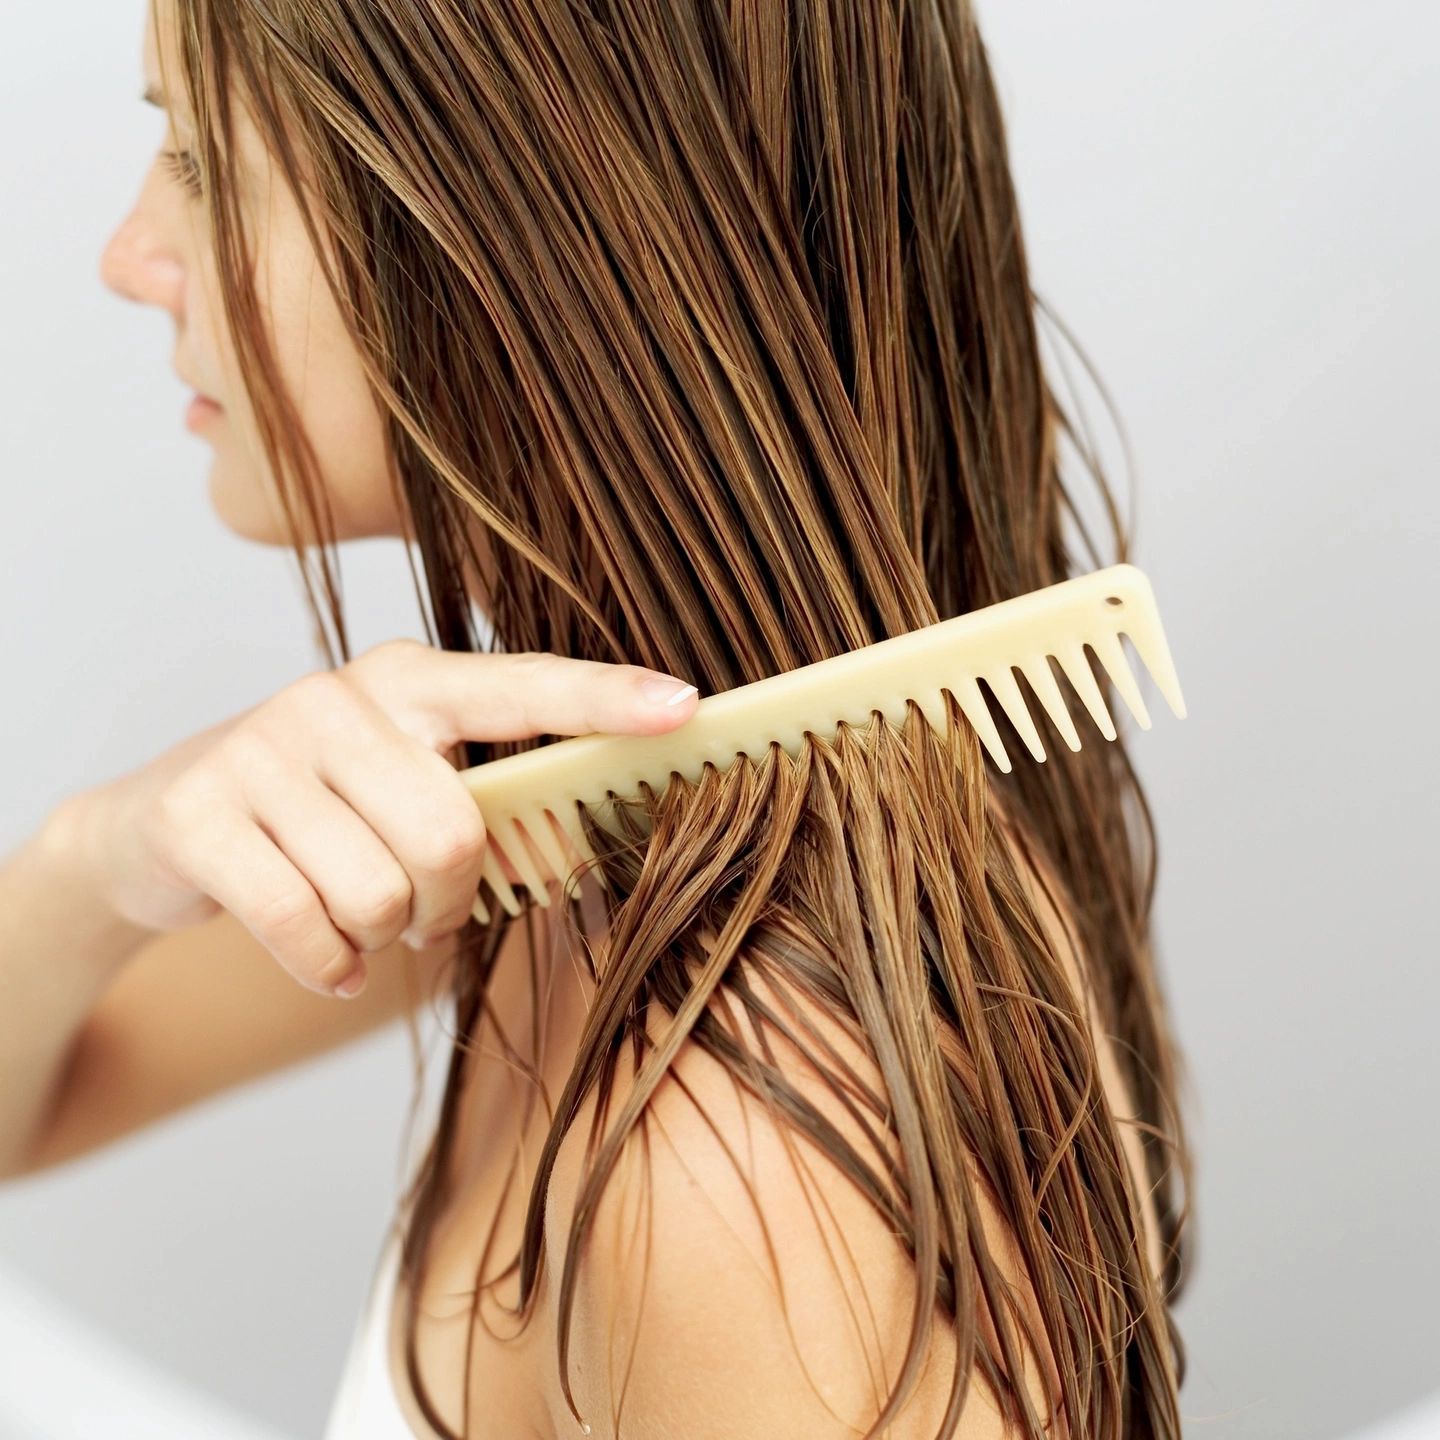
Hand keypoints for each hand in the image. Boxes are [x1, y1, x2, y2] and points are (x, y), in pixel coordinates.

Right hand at [71, 642, 697, 997]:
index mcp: (409, 680)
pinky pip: (302, 923)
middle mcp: (338, 697)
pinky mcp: (198, 810)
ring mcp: (261, 747)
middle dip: (446, 901)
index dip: (604, 699)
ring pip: (379, 891)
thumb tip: (579, 835)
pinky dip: (326, 963)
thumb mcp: (398, 785)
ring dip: (381, 933)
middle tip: (422, 910)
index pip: (521, 687)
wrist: (156, 829)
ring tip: (357, 917)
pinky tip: (325, 955)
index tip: (687, 706)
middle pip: (453, 833)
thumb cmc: (318, 813)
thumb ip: (478, 798)